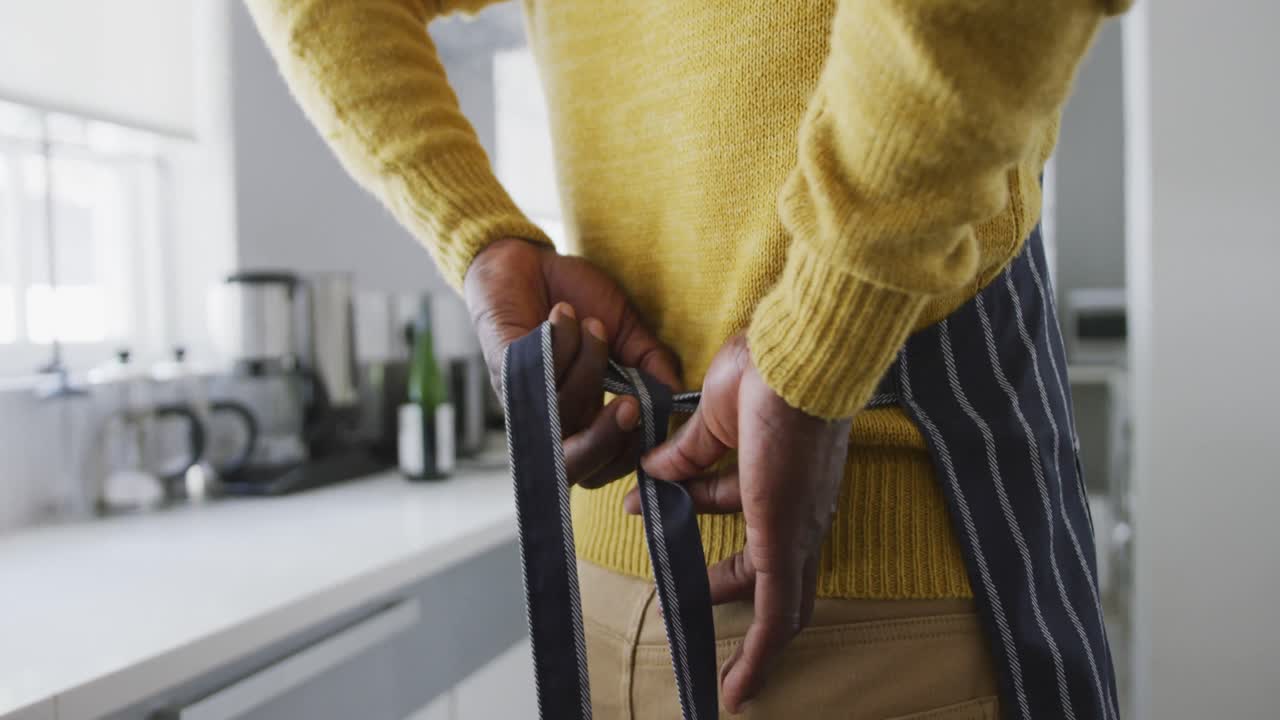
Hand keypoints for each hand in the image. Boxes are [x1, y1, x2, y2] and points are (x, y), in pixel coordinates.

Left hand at [464, 238, 681, 486]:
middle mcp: (550, 419)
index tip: (648, 416)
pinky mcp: (503, 371)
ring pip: (561, 411)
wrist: (527, 260)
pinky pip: (536, 376)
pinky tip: (562, 314)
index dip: (626, 455)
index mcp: (582, 418)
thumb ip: (651, 364)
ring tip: (590, 324)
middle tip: (631, 403)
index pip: (601, 468)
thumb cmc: (576, 298)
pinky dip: (559, 341)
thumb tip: (678, 397)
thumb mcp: (627, 329)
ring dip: (588, 364)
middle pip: (572, 465)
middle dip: (604, 439)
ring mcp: (524, 398)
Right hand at [629, 333, 850, 711]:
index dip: (703, 513)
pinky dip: (758, 654)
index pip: (749, 510)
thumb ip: (687, 451)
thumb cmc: (765, 369)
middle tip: (689, 593)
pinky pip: (775, 614)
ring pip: (781, 604)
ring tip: (724, 674)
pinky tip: (736, 689)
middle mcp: (801, 509)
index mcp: (784, 474)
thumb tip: (652, 472)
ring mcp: (798, 529)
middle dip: (727, 582)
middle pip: (772, 568)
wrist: (795, 356)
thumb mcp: (714, 419)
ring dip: (748, 637)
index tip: (656, 506)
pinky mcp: (786, 543)